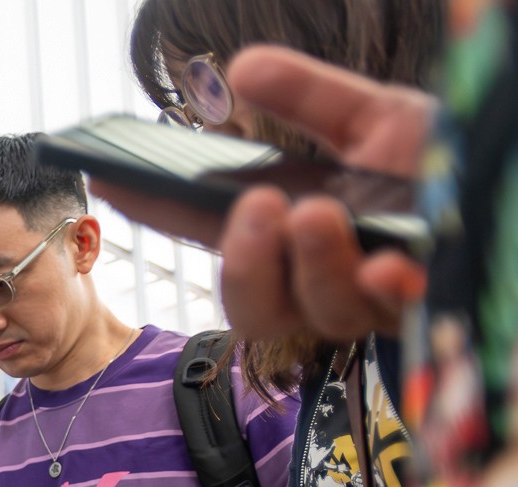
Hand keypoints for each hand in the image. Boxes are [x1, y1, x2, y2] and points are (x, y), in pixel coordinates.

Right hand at [93, 47, 432, 342]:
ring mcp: (363, 306)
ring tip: (322, 215)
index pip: (205, 229)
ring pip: (307, 316)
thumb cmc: (443, 167)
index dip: (154, 208)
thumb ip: (309, 98)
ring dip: (309, 267)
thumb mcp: (375, 118)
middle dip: (245, 262)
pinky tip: (388, 267)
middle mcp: (315, 282)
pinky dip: (378, 290)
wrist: (505, 196)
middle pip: (249, 305)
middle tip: (258, 207)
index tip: (107, 176)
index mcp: (289, 234)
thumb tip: (241, 67)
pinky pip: (382, 319)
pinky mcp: (413, 317)